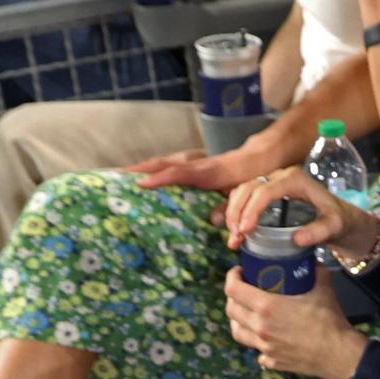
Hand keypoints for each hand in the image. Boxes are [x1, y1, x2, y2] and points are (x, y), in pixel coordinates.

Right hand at [126, 145, 267, 195]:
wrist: (263, 157)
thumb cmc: (254, 177)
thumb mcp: (247, 195)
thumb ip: (232, 209)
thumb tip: (215, 222)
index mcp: (210, 172)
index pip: (181, 173)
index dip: (161, 178)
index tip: (141, 184)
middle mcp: (199, 163)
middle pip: (166, 162)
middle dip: (141, 169)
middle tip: (117, 176)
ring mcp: (196, 161)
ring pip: (166, 161)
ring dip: (145, 166)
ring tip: (123, 175)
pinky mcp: (196, 163)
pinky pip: (172, 164)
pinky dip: (156, 167)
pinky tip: (146, 175)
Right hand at [222, 169, 364, 254]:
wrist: (340, 217)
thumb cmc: (337, 219)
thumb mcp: (334, 226)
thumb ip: (319, 232)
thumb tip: (297, 239)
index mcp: (295, 179)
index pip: (266, 190)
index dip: (252, 209)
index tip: (245, 230)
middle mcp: (280, 176)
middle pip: (248, 188)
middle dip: (237, 212)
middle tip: (235, 237)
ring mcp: (271, 183)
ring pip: (243, 191)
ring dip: (234, 213)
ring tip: (234, 238)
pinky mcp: (266, 192)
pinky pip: (245, 198)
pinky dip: (237, 214)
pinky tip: (237, 233)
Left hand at [224, 269, 368, 378]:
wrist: (340, 355)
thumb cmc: (330, 322)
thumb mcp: (323, 290)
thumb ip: (316, 272)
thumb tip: (315, 262)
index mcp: (266, 307)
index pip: (233, 289)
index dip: (232, 277)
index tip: (239, 273)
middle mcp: (260, 328)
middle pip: (231, 310)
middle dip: (232, 297)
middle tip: (243, 290)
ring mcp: (264, 347)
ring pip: (237, 332)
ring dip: (238, 320)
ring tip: (247, 314)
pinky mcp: (273, 361)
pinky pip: (257, 352)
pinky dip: (258, 344)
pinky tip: (267, 339)